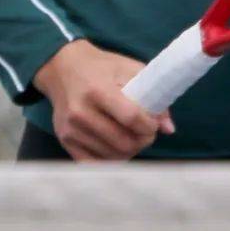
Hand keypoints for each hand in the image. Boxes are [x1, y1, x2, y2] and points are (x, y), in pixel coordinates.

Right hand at [32, 39, 175, 161]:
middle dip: (143, 141)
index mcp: (97, 89)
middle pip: (123, 142)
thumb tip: (168, 128)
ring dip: (129, 151)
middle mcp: (80, 111)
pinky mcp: (65, 140)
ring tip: (132, 137)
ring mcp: (71, 129)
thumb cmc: (99, 66)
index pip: (131, 118)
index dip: (149, 125)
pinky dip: (111, 159)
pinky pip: (94, 164)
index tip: (153, 123)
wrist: (61, 66)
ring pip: (112, 156)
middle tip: (146, 133)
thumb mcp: (126, 68)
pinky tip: (116, 146)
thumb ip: (150, 93)